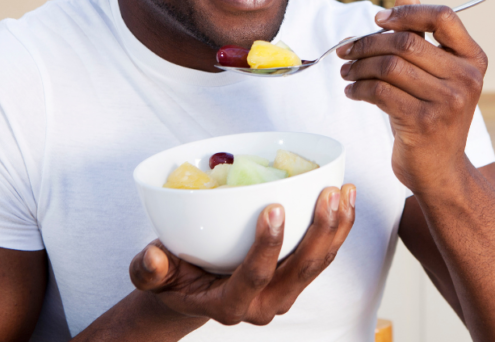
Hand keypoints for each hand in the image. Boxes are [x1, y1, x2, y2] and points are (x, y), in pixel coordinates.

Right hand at [130, 184, 355, 325]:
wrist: (194, 292)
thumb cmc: (174, 277)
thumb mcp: (153, 276)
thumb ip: (149, 269)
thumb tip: (153, 255)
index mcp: (230, 305)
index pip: (254, 277)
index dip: (267, 246)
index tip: (274, 207)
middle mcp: (264, 304)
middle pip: (301, 270)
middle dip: (319, 232)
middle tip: (327, 193)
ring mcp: (286, 293)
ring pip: (320, 263)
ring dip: (337, 227)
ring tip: (343, 190)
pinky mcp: (298, 278)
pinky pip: (324, 255)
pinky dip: (338, 226)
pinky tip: (345, 197)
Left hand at [337, 0, 487, 194]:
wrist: (441, 172)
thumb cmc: (434, 119)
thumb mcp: (436, 76)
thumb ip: (423, 36)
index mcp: (473, 60)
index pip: (444, 16)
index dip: (407, 12)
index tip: (379, 19)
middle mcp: (466, 78)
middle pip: (407, 41)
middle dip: (368, 42)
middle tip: (347, 50)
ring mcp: (448, 102)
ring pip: (389, 66)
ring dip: (359, 66)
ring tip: (347, 72)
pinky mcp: (423, 123)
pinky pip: (380, 92)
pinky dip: (359, 89)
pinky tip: (353, 92)